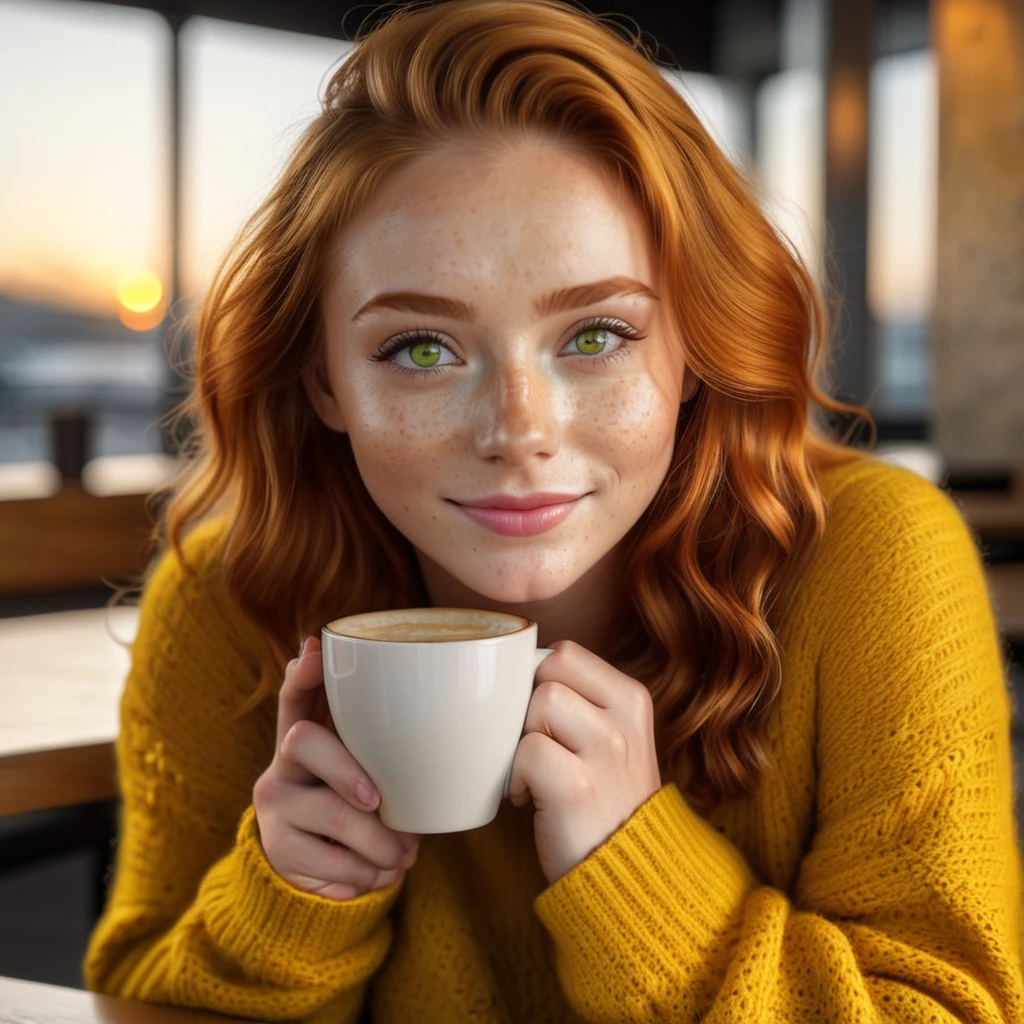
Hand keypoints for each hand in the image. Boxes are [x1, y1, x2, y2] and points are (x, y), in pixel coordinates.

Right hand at [253, 635, 420, 900]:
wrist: (320, 877)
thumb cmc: (359, 812)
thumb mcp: (367, 776)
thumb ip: (385, 749)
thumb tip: (447, 724)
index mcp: (306, 739)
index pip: (296, 695)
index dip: (304, 672)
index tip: (317, 652)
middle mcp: (282, 764)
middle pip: (304, 740)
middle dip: (348, 768)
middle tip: (378, 800)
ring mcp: (275, 805)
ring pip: (331, 811)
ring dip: (379, 840)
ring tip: (404, 855)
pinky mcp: (277, 847)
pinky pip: (331, 858)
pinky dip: (365, 872)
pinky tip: (378, 873)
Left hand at [507, 640, 660, 883]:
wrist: (630, 877)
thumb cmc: (605, 802)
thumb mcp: (612, 739)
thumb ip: (581, 701)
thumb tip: (520, 670)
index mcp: (632, 698)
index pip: (565, 653)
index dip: (540, 682)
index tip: (545, 721)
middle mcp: (625, 719)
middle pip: (547, 673)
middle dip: (529, 709)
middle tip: (540, 746)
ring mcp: (606, 752)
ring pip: (538, 704)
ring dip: (523, 741)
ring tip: (537, 773)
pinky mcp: (577, 787)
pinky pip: (526, 751)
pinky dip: (517, 777)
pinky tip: (531, 798)